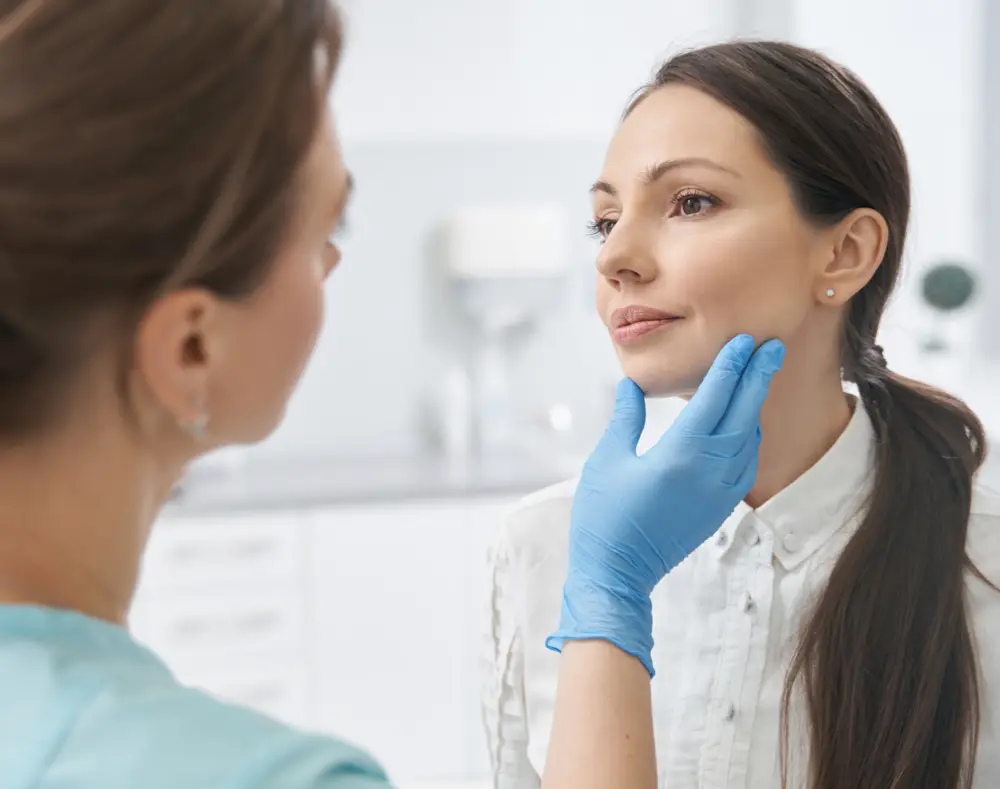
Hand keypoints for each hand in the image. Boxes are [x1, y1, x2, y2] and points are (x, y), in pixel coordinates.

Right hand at [546, 334, 784, 675]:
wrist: (618, 574)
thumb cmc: (604, 516)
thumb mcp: (607, 460)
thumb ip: (625, 419)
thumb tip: (631, 385)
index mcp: (681, 453)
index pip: (715, 398)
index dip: (732, 366)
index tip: (745, 340)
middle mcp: (710, 470)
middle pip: (743, 412)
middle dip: (758, 376)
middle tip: (772, 346)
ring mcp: (720, 491)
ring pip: (748, 437)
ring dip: (754, 404)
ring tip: (758, 377)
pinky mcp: (720, 507)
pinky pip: (745, 462)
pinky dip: (748, 435)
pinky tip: (743, 423)